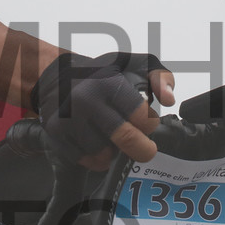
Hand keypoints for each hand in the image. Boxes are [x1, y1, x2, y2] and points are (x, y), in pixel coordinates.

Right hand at [31, 53, 175, 169]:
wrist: (58, 76)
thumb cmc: (103, 74)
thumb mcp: (134, 64)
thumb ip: (160, 78)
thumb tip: (168, 100)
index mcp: (108, 82)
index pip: (141, 116)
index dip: (149, 124)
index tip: (146, 122)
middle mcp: (86, 100)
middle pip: (126, 139)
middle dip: (142, 150)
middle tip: (146, 150)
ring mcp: (68, 119)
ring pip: (104, 154)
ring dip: (114, 152)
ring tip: (113, 138)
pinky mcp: (56, 134)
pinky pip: (86, 160)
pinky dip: (96, 158)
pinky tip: (97, 143)